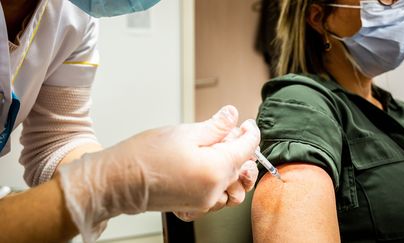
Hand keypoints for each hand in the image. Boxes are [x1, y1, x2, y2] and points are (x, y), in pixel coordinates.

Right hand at [58, 105, 259, 240]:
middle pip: (243, 170)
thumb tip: (232, 115)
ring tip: (221, 153)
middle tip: (232, 135)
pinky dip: (220, 186)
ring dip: (234, 171)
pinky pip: (216, 200)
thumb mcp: (184, 132)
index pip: (247, 148)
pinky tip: (209, 171)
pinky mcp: (194, 208)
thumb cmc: (145, 156)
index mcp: (215, 169)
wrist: (118, 181)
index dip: (250, 132)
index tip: (247, 124)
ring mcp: (204, 203)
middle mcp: (214, 191)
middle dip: (242, 150)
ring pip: (234, 189)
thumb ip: (215, 126)